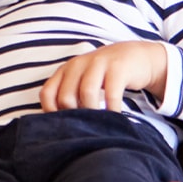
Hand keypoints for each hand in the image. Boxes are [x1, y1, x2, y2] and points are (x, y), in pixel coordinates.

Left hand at [41, 41, 170, 112]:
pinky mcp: (118, 68)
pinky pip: (111, 94)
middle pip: (66, 97)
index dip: (51, 112)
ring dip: (92, 113)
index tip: (64, 124)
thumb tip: (59, 122)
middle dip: (74, 116)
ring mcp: (97, 64)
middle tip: (86, 125)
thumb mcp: (82, 80)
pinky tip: (115, 116)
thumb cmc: (105, 75)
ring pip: (86, 94)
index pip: (47, 93)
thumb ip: (70, 94)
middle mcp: (77, 65)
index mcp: (65, 70)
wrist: (136, 56)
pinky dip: (112, 109)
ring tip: (100, 122)